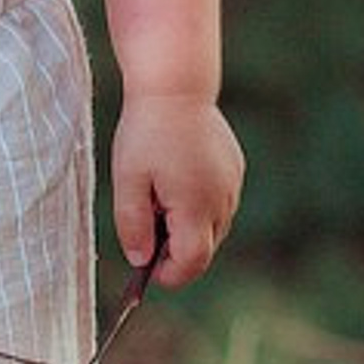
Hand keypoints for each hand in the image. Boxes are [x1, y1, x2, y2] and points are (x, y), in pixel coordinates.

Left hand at [110, 92, 243, 286]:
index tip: (148, 273)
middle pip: (204, 249)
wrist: (176, 87)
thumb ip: (133, 225)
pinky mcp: (235, 170)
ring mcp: (232, 185)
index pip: (192, 262)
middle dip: (176, 251)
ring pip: (213, 227)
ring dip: (188, 227)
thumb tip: (140, 260)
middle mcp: (222, 200)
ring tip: (159, 198)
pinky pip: (219, 202)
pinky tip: (176, 181)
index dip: (170, 275)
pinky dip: (198, 205)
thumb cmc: (147, 132)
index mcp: (195, 206)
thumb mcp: (128, 181)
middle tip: (146, 231)